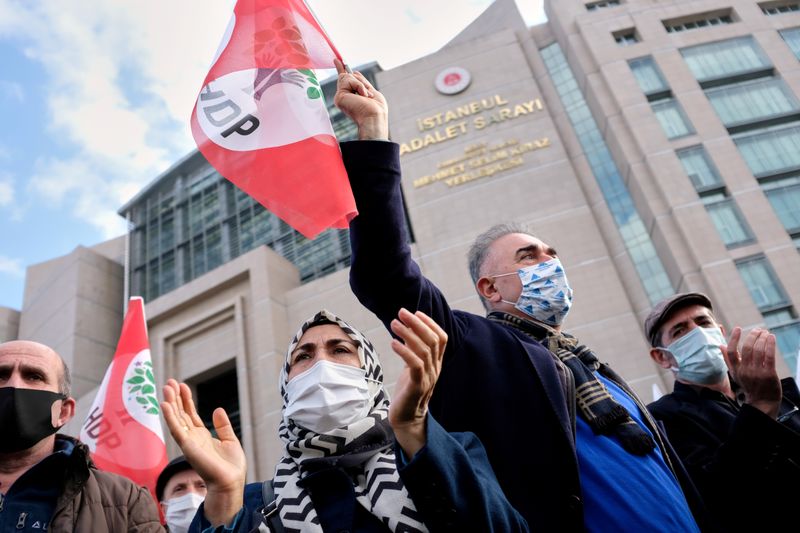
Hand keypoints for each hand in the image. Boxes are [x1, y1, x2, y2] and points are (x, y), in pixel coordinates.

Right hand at [162, 379, 245, 525]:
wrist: (231, 482)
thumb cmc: (231, 466)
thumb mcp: (229, 440)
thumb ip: (222, 425)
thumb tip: (217, 409)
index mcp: (201, 436)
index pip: (190, 414)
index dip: (185, 399)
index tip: (181, 385)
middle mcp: (192, 438)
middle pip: (180, 414)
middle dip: (175, 398)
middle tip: (169, 382)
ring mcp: (189, 442)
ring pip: (176, 419)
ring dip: (170, 404)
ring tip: (166, 388)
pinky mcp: (188, 447)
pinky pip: (176, 430)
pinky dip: (170, 417)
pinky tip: (165, 405)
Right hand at [333, 58, 388, 139]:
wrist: (374, 118)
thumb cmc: (376, 109)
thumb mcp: (370, 91)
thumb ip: (361, 82)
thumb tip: (353, 71)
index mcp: (351, 97)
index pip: (345, 81)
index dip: (341, 69)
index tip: (337, 60)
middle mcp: (343, 98)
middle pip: (348, 77)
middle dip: (360, 82)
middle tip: (367, 96)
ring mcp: (340, 97)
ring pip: (348, 77)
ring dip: (361, 84)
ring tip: (365, 97)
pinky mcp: (339, 96)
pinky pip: (348, 80)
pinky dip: (359, 86)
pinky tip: (362, 96)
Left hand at [388, 309, 446, 456]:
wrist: (407, 419)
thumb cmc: (408, 391)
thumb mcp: (413, 367)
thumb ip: (414, 350)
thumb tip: (407, 329)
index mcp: (436, 363)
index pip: (441, 338)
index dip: (430, 323)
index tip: (415, 312)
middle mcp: (435, 369)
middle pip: (432, 340)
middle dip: (417, 323)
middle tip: (401, 312)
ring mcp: (428, 378)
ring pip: (424, 350)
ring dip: (407, 334)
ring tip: (394, 324)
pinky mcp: (417, 386)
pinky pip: (415, 365)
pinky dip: (404, 351)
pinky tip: (393, 343)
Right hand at [721, 327, 781, 418]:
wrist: (762, 402)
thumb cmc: (749, 386)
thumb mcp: (736, 374)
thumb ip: (728, 360)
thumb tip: (721, 345)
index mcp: (736, 370)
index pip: (732, 352)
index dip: (734, 339)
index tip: (738, 328)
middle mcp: (745, 371)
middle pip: (747, 348)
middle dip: (753, 336)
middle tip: (757, 329)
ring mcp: (757, 373)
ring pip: (758, 350)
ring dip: (762, 338)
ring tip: (765, 333)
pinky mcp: (769, 374)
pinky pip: (769, 356)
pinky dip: (770, 345)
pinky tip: (771, 338)